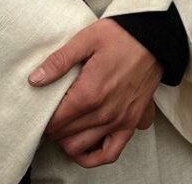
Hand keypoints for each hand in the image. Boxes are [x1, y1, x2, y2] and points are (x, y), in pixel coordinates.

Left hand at [30, 18, 161, 166]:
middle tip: (52, 115)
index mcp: (89, 93)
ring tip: (65, 127)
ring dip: (67, 141)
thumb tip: (35, 79)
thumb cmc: (122, 35)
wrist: (156, 38)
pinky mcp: (132, 123)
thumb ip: (59, 61)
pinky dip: (94, 156)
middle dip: (53, 128)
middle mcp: (104, 112)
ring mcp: (120, 120)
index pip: (55, 121)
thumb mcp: (86, 39)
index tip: (43, 108)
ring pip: (80, 147)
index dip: (43, 118)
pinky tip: (85, 147)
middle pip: (64, 135)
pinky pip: (110, 153)